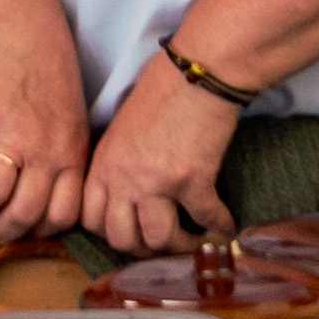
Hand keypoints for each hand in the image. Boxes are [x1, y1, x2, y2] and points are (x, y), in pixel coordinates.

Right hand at [0, 38, 91, 248]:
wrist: (26, 34)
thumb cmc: (51, 76)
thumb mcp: (73, 123)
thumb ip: (63, 159)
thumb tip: (44, 199)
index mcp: (72, 155)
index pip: (63, 214)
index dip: (41, 230)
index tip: (25, 232)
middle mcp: (46, 153)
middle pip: (24, 214)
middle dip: (2, 233)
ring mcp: (13, 138)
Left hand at [85, 55, 242, 256]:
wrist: (198, 70)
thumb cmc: (162, 86)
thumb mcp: (123, 125)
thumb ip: (118, 160)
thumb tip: (128, 186)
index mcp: (103, 163)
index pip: (91, 219)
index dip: (111, 232)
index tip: (132, 231)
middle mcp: (123, 178)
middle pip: (122, 239)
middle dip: (144, 248)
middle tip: (164, 242)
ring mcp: (157, 182)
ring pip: (159, 239)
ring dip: (180, 246)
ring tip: (195, 240)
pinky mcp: (193, 181)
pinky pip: (207, 219)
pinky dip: (220, 227)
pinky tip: (227, 226)